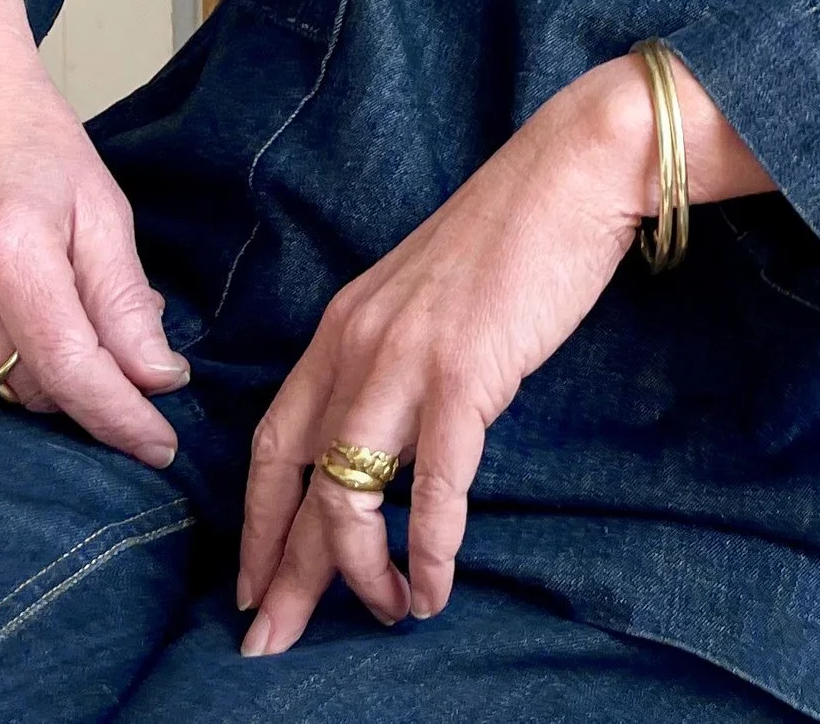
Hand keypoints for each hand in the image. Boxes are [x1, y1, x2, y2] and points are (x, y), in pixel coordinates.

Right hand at [0, 0, 188, 466]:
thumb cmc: (28, 135)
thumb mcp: (101, 205)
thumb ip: (126, 299)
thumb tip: (156, 381)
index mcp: (8, 251)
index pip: (73, 372)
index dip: (121, 418)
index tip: (159, 447)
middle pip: (37, 385)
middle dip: (83, 371)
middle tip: (97, 311)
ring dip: (31, 351)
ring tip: (31, 272)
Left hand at [236, 49, 770, 653]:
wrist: (570, 173)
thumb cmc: (510, 237)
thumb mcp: (425, 298)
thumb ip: (394, 356)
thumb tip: (391, 436)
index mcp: (344, 324)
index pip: (275, 440)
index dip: (255, 522)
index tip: (249, 584)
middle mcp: (357, 344)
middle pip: (298, 482)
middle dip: (281, 575)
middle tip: (268, 646)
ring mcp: (407, 359)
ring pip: (349, 494)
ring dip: (361, 574)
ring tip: (386, 616)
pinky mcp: (465, 375)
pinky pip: (433, 487)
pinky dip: (428, 549)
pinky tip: (431, 590)